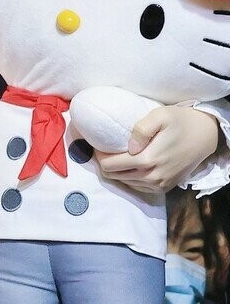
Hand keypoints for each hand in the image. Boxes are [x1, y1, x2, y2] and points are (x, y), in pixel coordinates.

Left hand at [95, 105, 218, 193]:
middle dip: (105, 163)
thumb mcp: (160, 115)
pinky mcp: (164, 187)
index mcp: (147, 160)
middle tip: (105, 149)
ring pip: (125, 183)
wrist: (205, 136)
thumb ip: (140, 129)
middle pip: (114, 176)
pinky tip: (131, 164)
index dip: (99, 155)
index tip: (99, 145)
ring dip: (117, 171)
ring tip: (117, 155)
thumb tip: (128, 147)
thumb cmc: (180, 121)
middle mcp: (152, 177)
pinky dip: (130, 177)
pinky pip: (138, 187)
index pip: (109, 166)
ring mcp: (159, 185)